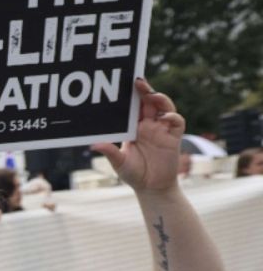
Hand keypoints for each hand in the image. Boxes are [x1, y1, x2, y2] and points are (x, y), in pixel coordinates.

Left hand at [91, 78, 182, 192]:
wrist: (152, 188)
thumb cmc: (134, 174)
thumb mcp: (119, 163)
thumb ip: (110, 152)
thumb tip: (94, 145)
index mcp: (133, 127)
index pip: (133, 106)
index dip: (131, 95)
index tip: (124, 84)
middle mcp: (148, 125)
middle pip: (149, 102)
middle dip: (144, 91)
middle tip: (137, 82)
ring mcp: (161, 130)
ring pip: (164, 107)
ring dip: (159, 99)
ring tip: (151, 95)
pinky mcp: (173, 138)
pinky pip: (176, 122)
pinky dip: (172, 117)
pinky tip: (163, 117)